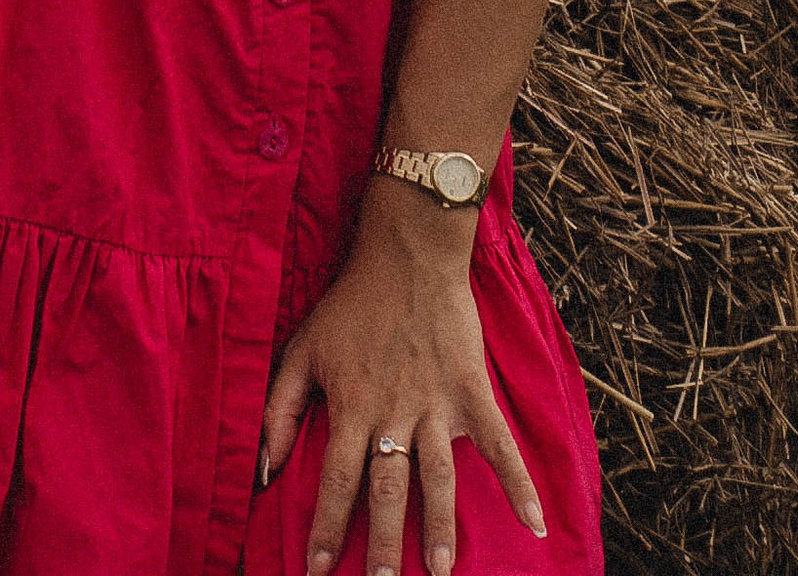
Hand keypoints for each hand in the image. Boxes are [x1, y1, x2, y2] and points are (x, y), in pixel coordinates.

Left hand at [257, 189, 542, 575]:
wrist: (407, 254)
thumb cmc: (351, 304)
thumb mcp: (302, 349)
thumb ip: (279, 409)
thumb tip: (262, 468)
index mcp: (352, 405)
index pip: (335, 481)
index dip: (324, 529)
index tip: (315, 572)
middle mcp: (393, 412)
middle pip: (387, 491)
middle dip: (382, 545)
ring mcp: (436, 404)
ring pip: (437, 477)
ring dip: (439, 527)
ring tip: (440, 572)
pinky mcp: (471, 391)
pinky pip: (499, 444)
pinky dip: (519, 484)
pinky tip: (534, 526)